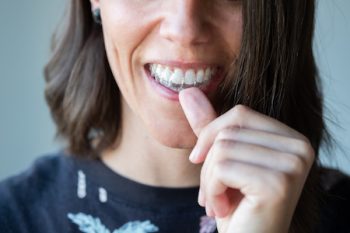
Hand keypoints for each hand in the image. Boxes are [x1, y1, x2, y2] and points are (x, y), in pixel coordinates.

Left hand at [179, 88, 314, 232]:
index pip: (240, 113)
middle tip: (213, 193)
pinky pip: (222, 168)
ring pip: (222, 149)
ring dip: (209, 181)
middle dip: (208, 165)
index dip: (211, 137)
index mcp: (291, 138)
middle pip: (229, 131)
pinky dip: (212, 191)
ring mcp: (292, 164)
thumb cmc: (236, 205)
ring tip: (219, 202)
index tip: (202, 163)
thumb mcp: (223, 161)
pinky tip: (224, 210)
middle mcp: (300, 147)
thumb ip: (210, 126)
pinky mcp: (278, 183)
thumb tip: (187, 92)